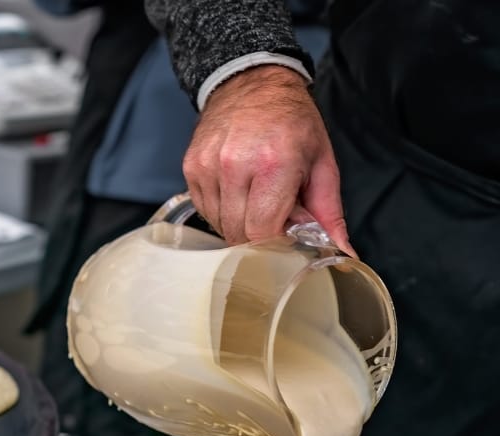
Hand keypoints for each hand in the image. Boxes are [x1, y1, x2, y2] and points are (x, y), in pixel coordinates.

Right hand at [183, 66, 353, 254]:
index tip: (286, 235)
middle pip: (238, 232)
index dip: (274, 242)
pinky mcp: (191, 167)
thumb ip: (329, 212)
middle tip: (273, 215)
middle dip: (257, 235)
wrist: (252, 83)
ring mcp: (208, 166)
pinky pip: (204, 208)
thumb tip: (343, 253)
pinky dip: (221, 210)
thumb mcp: (322, 163)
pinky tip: (236, 191)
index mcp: (274, 163)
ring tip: (255, 198)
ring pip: (219, 224)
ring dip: (238, 222)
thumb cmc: (292, 121)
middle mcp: (235, 165)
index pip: (261, 231)